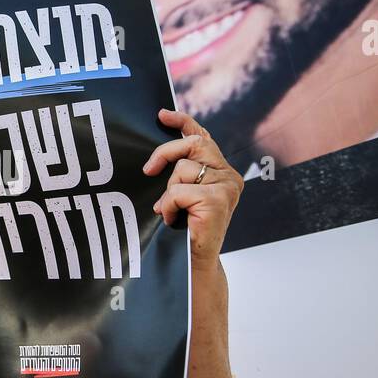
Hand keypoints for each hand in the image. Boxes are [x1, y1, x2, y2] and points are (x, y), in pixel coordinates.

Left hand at [142, 109, 242, 268]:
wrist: (195, 262)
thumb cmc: (187, 228)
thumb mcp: (183, 193)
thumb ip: (181, 172)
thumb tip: (158, 154)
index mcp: (221, 170)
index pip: (202, 136)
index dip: (182, 122)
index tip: (161, 115)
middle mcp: (229, 175)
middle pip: (191, 144)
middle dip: (164, 153)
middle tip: (149, 170)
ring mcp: (226, 186)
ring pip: (181, 170)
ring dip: (168, 192)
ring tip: (172, 211)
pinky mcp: (217, 199)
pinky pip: (177, 191)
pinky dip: (168, 206)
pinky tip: (172, 220)